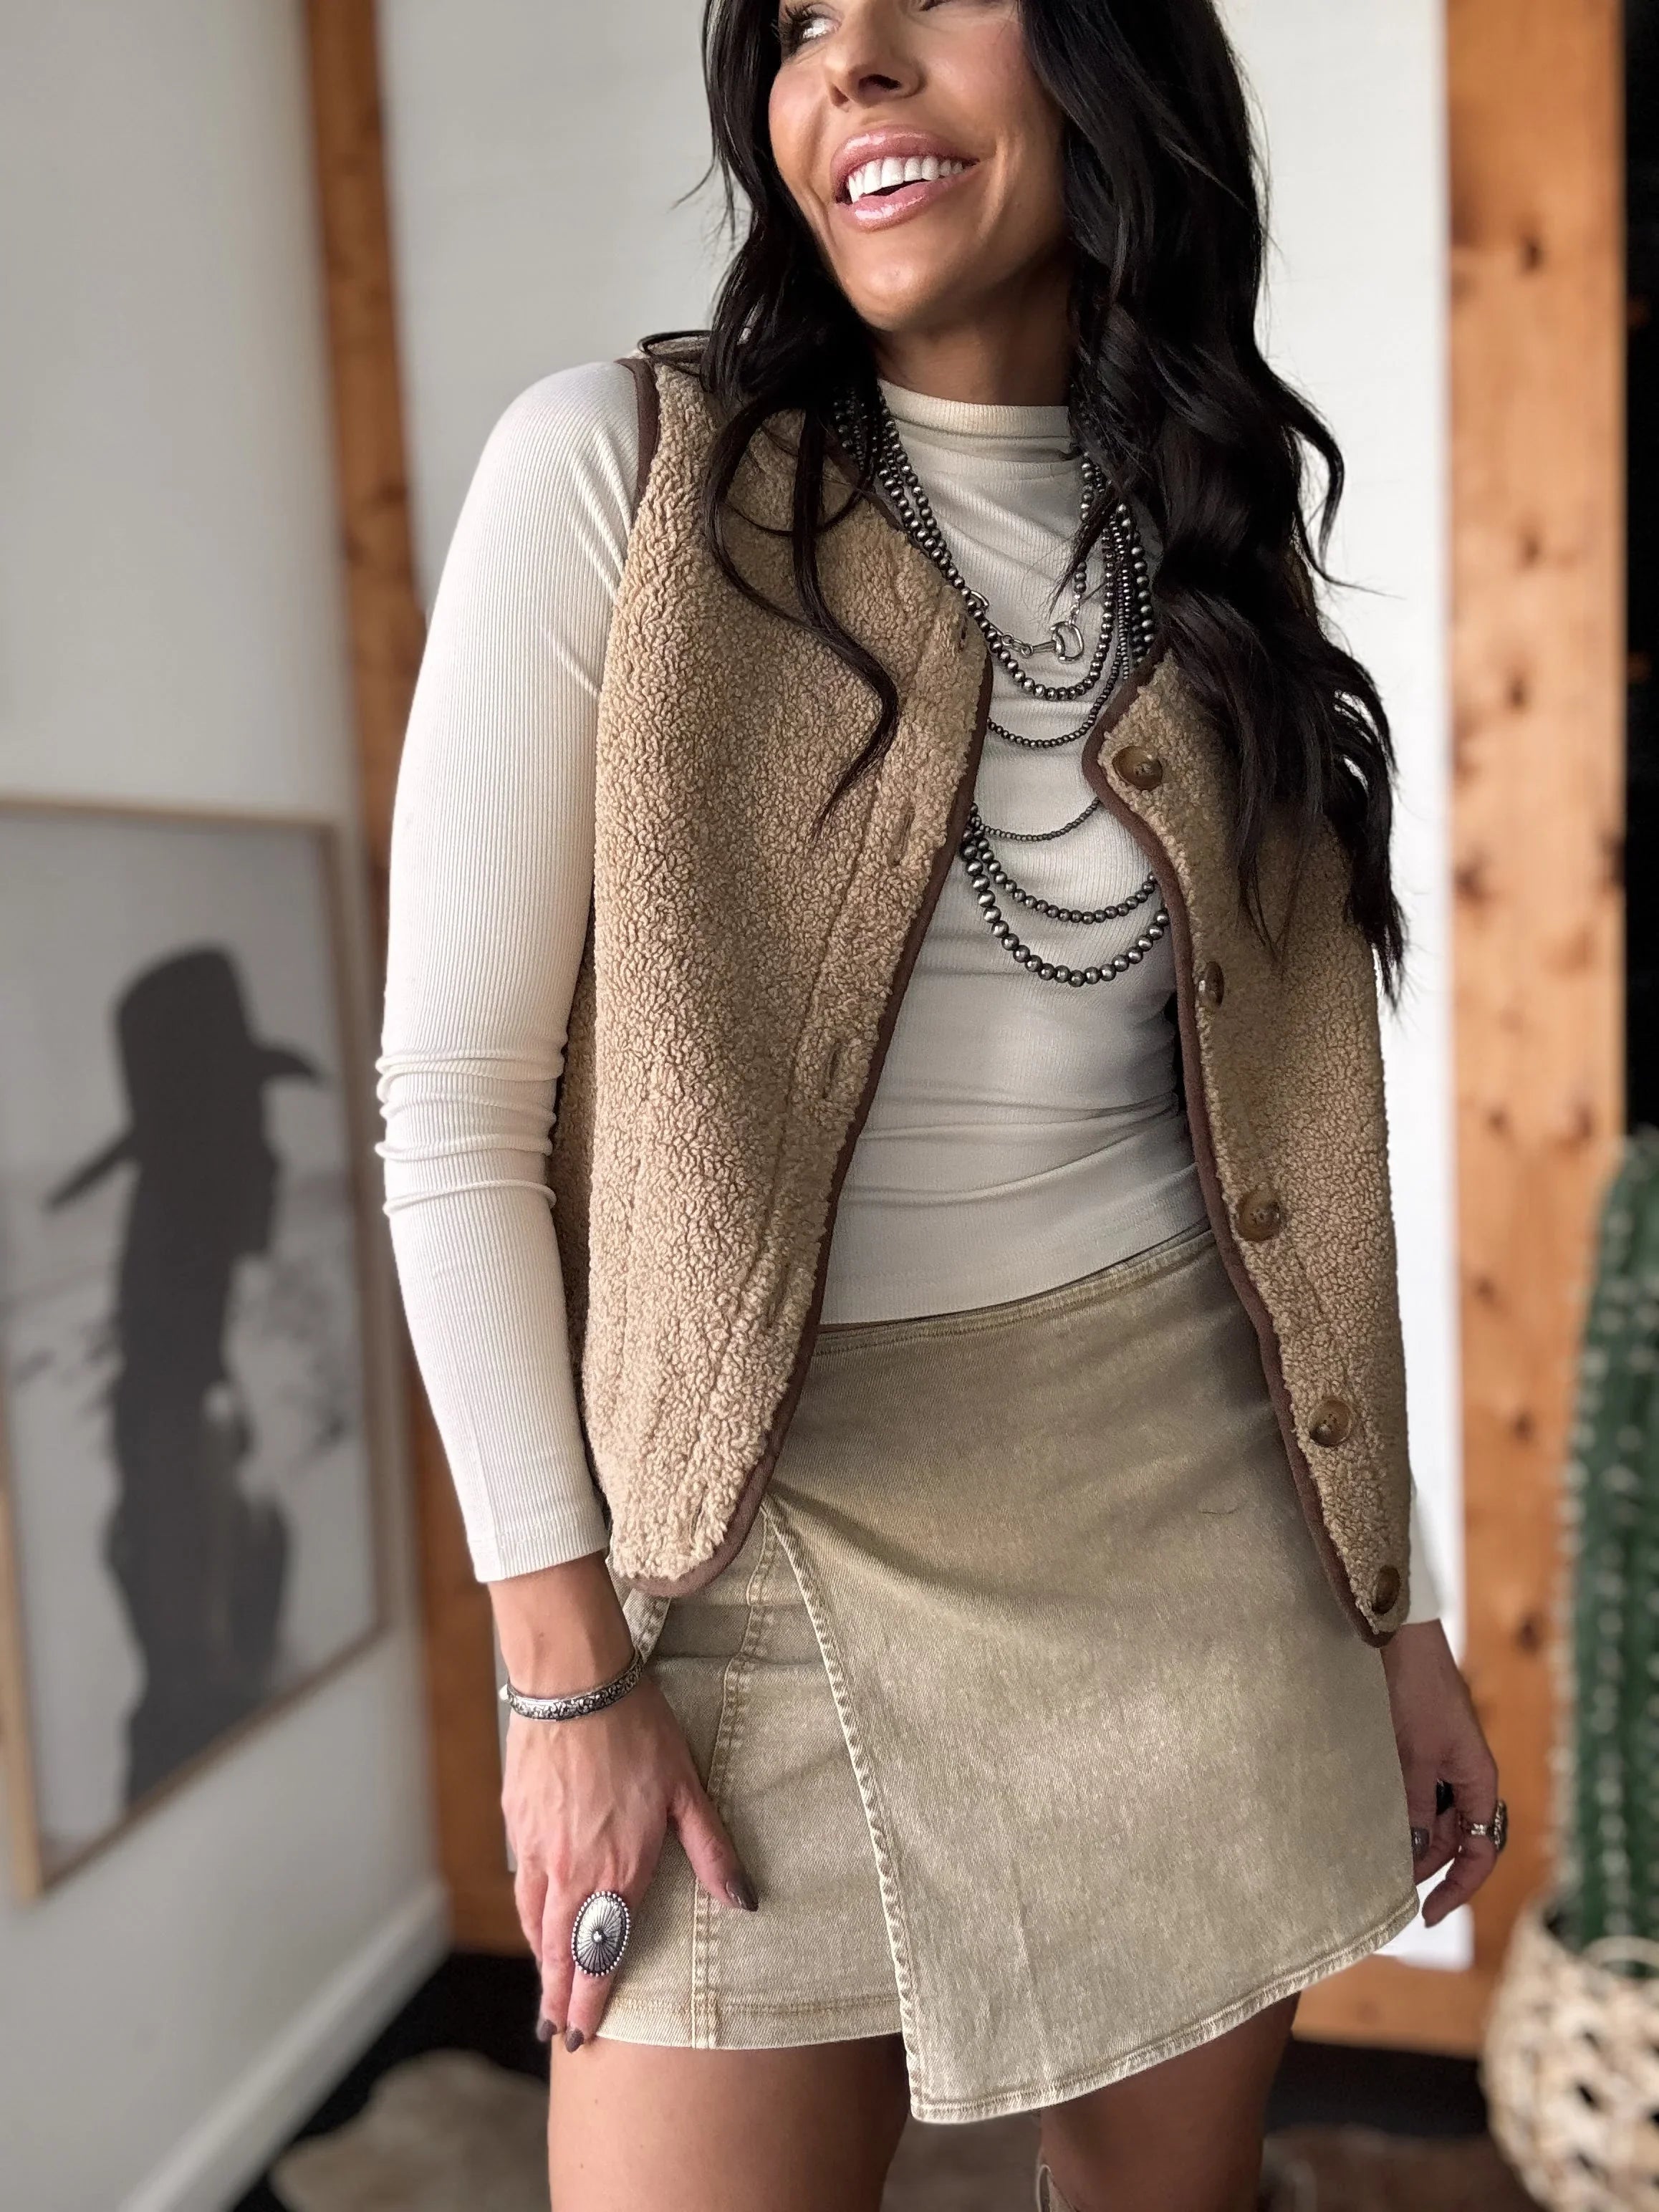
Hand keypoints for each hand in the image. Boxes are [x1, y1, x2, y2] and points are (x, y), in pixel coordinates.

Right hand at [491, 1553, 756, 2052]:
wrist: (575, 1682)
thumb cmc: (638, 1728)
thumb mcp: (689, 1788)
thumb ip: (713, 1851)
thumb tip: (744, 1902)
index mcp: (619, 1867)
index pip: (601, 1952)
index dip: (590, 1999)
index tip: (583, 2034)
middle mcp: (574, 1868)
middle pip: (562, 1950)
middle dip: (558, 1996)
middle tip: (557, 2033)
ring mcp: (540, 1847)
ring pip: (536, 1922)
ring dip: (541, 1961)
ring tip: (546, 1991)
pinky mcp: (519, 1821)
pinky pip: (523, 1884)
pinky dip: (529, 1916)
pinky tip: (535, 1923)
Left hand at [1380, 1619, 1501, 1928]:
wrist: (1397, 1635)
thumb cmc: (1414, 1687)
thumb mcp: (1413, 1753)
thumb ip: (1415, 1804)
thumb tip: (1414, 1854)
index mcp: (1478, 1778)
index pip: (1480, 1850)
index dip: (1458, 1886)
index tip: (1427, 1912)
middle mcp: (1464, 1774)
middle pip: (1453, 1838)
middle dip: (1425, 1866)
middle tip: (1387, 1889)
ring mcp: (1440, 1761)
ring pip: (1430, 1818)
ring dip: (1408, 1840)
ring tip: (1373, 1862)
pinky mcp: (1415, 1747)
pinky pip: (1413, 1793)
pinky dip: (1397, 1813)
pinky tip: (1369, 1823)